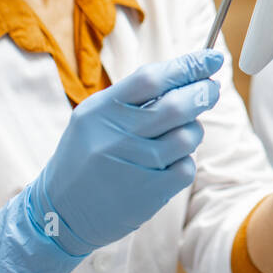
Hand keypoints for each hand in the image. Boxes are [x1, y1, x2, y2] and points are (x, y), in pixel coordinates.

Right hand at [0, 49, 223, 272]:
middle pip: (175, 106)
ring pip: (187, 137)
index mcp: (101, 110)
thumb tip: (184, 76)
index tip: (211, 58)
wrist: (60, 214)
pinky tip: (171, 162)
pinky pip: (186, 167)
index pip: (151, 78)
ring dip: (194, 130)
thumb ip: (131, 99)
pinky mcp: (149, 192)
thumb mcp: (92, 119)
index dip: (187, 66)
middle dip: (202, 94)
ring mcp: (134, 165)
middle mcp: (116, 136)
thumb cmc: (84, 158)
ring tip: (184, 132)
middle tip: (212, 89)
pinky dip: (185, 161)